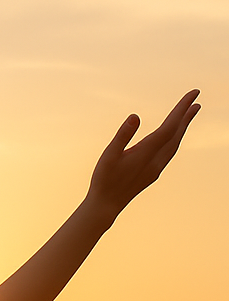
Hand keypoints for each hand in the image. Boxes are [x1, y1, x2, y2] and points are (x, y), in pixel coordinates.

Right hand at [87, 89, 199, 218]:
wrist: (105, 206)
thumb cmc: (104, 180)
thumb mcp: (109, 156)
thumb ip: (123, 136)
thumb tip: (135, 116)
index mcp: (147, 153)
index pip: (170, 127)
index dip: (182, 109)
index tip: (193, 93)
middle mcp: (156, 160)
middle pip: (176, 134)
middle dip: (186, 117)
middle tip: (196, 102)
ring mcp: (156, 168)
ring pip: (174, 144)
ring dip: (182, 128)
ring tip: (188, 115)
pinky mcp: (152, 174)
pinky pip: (169, 152)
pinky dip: (174, 140)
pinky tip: (172, 138)